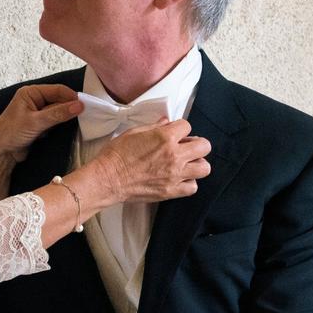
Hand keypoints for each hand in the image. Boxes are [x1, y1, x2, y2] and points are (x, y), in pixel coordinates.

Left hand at [0, 84, 83, 162]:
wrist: (1, 153)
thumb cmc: (11, 133)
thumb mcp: (35, 122)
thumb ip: (57, 114)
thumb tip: (79, 106)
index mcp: (30, 93)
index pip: (57, 90)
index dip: (71, 96)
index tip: (85, 105)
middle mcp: (35, 100)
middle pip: (59, 100)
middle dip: (71, 107)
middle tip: (86, 114)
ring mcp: (38, 113)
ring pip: (59, 111)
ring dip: (67, 116)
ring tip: (81, 121)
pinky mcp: (41, 125)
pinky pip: (56, 121)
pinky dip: (62, 124)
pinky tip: (70, 128)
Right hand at [89, 119, 210, 203]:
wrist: (108, 179)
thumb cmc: (116, 155)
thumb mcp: (134, 132)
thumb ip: (154, 127)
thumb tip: (166, 122)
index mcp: (164, 137)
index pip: (187, 126)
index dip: (180, 129)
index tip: (175, 133)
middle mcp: (174, 155)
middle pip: (204, 146)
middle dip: (197, 144)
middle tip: (186, 148)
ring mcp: (174, 174)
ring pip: (204, 168)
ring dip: (196, 164)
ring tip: (186, 164)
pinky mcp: (171, 190)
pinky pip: (192, 187)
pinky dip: (188, 183)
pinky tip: (179, 179)